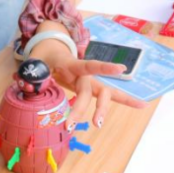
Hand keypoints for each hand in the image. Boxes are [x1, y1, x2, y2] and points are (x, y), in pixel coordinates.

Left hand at [33, 40, 147, 127]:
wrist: (52, 46)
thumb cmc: (44, 54)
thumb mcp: (34, 60)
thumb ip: (32, 73)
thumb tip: (31, 86)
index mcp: (71, 63)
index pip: (88, 65)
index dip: (104, 67)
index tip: (121, 68)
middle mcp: (84, 73)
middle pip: (89, 90)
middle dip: (82, 108)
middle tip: (70, 125)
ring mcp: (90, 81)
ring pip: (104, 94)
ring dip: (103, 109)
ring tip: (98, 124)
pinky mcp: (91, 87)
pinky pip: (108, 96)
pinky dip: (125, 101)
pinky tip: (142, 105)